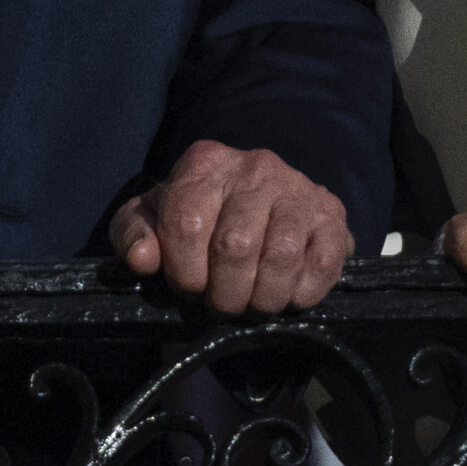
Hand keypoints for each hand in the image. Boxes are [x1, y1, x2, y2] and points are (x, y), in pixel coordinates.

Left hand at [109, 139, 353, 313]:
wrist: (261, 202)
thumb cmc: (198, 215)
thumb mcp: (154, 217)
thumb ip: (134, 233)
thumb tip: (142, 259)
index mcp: (205, 163)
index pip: (187, 224)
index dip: (184, 271)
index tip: (189, 286)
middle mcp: (256, 167)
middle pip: (235, 246)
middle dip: (224, 293)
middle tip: (223, 302)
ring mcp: (299, 188)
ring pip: (281, 256)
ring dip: (263, 299)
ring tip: (254, 302)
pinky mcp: (333, 214)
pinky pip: (323, 263)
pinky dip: (302, 294)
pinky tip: (288, 295)